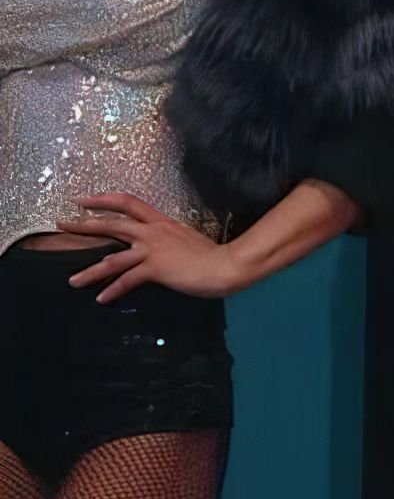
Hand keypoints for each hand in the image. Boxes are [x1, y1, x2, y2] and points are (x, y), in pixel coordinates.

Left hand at [61, 193, 244, 302]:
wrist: (226, 265)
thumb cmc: (214, 255)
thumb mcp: (189, 240)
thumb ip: (172, 242)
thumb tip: (164, 250)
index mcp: (162, 223)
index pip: (129, 203)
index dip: (105, 200)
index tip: (86, 200)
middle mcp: (153, 233)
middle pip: (112, 224)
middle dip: (84, 225)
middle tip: (63, 224)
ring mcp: (153, 250)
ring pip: (113, 259)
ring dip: (91, 271)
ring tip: (74, 281)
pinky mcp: (155, 268)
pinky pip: (127, 280)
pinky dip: (113, 291)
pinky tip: (102, 298)